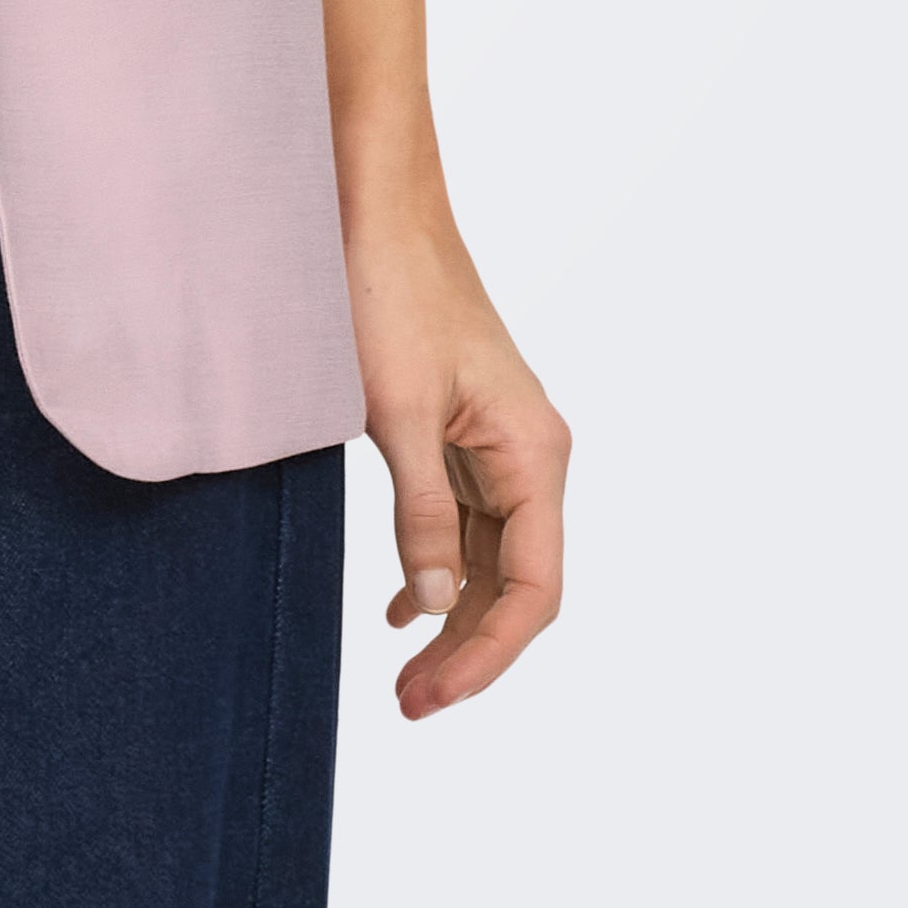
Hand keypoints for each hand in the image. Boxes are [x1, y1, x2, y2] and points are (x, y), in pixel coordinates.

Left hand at [342, 179, 568, 717]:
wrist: (371, 204)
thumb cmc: (389, 290)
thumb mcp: (396, 412)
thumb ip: (422, 514)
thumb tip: (437, 607)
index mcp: (536, 451)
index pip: (535, 588)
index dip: (488, 653)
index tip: (433, 694)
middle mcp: (530, 452)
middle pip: (518, 582)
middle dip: (470, 648)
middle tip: (409, 703)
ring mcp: (497, 441)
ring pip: (492, 557)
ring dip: (455, 615)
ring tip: (406, 674)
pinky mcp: (460, 428)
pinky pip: (464, 519)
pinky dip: (439, 566)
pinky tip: (404, 604)